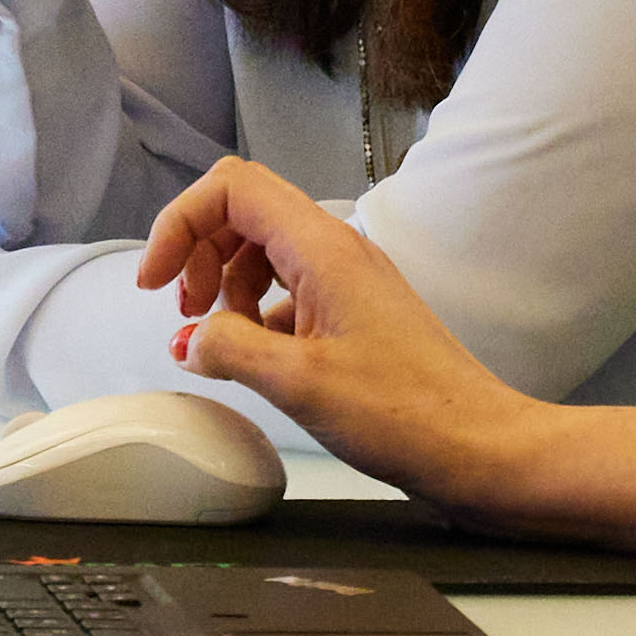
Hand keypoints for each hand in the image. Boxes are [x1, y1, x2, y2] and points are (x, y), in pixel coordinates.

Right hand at [137, 157, 534, 499]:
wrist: (480, 447)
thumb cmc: (404, 414)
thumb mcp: (297, 383)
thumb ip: (228, 349)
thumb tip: (188, 341)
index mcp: (323, 249)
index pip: (232, 187)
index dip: (180, 223)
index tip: (155, 284)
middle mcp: (338, 251)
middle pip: (244, 212)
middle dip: (198, 253)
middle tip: (183, 314)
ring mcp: (351, 281)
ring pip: (265, 251)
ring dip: (226, 286)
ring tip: (219, 341)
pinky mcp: (358, 314)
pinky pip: (291, 291)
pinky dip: (259, 316)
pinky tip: (260, 361)